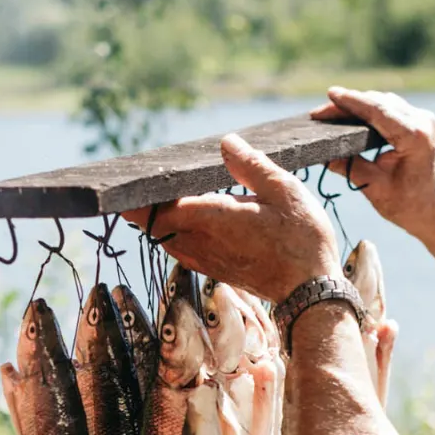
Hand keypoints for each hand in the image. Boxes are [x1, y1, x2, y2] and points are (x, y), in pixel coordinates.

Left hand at [122, 134, 337, 303]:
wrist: (311, 292)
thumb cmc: (302, 240)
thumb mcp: (285, 191)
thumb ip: (251, 165)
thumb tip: (226, 142)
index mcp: (213, 218)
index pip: (158, 206)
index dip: (137, 194)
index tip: (123, 180)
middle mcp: (200, 242)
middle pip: (152, 223)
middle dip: (140, 204)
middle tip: (134, 181)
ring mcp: (204, 259)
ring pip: (164, 237)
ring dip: (156, 218)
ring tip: (153, 194)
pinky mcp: (213, 269)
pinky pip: (180, 247)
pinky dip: (172, 231)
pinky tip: (183, 217)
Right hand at [312, 87, 434, 241]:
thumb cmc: (409, 206)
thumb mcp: (374, 188)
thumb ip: (349, 167)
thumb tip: (323, 153)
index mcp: (415, 137)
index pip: (377, 110)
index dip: (351, 101)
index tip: (330, 94)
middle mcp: (422, 122)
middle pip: (379, 102)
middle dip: (349, 104)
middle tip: (320, 113)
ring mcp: (424, 120)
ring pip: (385, 102)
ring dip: (359, 105)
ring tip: (332, 113)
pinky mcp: (421, 122)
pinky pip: (391, 108)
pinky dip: (371, 110)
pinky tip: (352, 116)